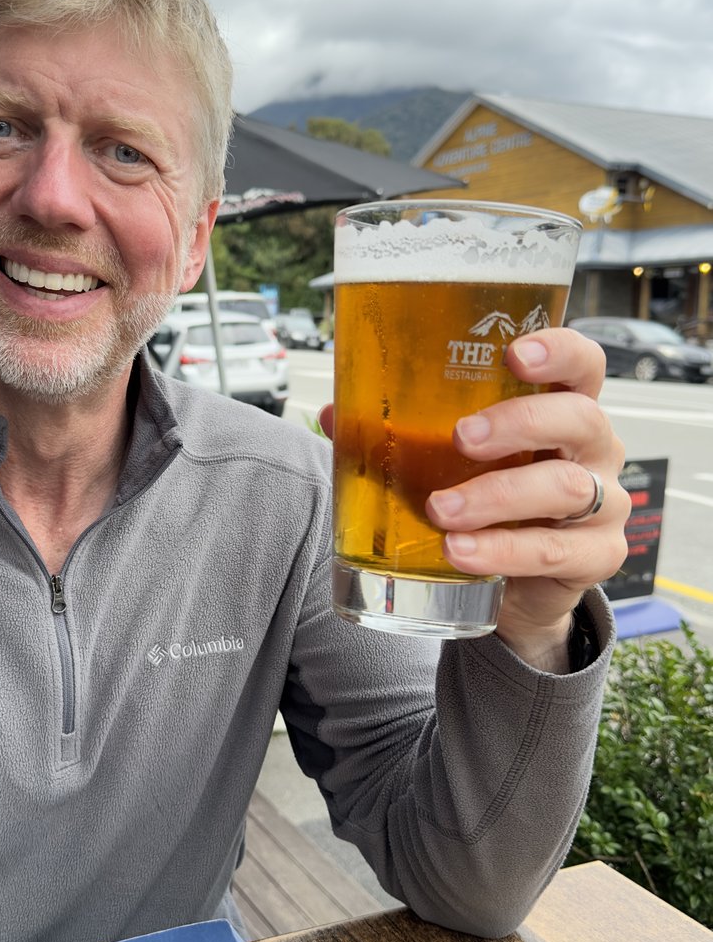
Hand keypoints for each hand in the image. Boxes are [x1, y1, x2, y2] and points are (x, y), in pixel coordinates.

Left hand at [319, 328, 630, 667]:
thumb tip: (334, 413)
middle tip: (460, 438)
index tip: (514, 354)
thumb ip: (399, 433)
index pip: (583, 365)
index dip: (560, 353)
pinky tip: (462, 551)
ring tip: (440, 510)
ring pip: (567, 489)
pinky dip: (504, 550)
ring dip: (497, 497)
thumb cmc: (486, 501)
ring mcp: (605, 505)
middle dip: (518, 424)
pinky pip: (556, 551)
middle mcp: (594, 451)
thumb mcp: (445, 462)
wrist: (514, 588)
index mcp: (562, 410)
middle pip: (580, 420)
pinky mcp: (595, 558)